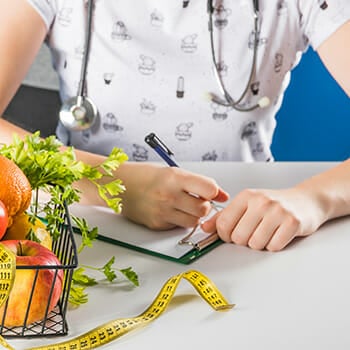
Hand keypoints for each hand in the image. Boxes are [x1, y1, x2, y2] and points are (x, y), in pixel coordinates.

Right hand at [120, 164, 228, 229]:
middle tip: (195, 200)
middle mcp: (169, 195)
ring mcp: (162, 212)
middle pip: (203, 209)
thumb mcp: (173, 172)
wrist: (119, 185)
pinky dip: (179, 220)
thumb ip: (199, 183)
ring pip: (194, 221)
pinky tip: (170, 210)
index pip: (209, 188)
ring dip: (193, 215)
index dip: (213, 192)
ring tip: (182, 205)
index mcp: (174, 177)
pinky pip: (178, 226)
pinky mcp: (157, 224)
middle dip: (203, 206)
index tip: (210, 192)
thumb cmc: (146, 176)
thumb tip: (222, 195)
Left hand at [201, 186, 327, 250]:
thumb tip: (204, 227)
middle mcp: (261, 202)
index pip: (223, 224)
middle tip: (254, 231)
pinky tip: (278, 234)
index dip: (224, 235)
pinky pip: (273, 247)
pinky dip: (274, 245)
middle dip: (244, 240)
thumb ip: (224, 216)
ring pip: (255, 244)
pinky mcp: (292, 223)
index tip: (231, 234)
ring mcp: (277, 211)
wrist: (305, 200)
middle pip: (238, 237)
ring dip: (260, 243)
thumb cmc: (274, 204)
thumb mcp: (247, 205)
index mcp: (246, 196)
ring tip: (267, 231)